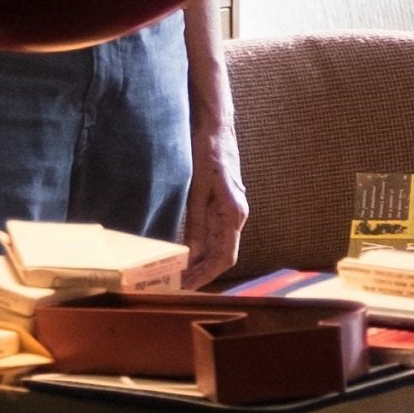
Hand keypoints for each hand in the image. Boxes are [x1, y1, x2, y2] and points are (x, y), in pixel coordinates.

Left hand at [180, 122, 248, 286]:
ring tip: (177, 274)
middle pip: (223, 256)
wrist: (216, 126)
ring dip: (200, 263)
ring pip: (219, 247)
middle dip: (201, 274)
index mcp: (234, 213)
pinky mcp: (223, 205)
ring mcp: (232, 211)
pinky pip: (215, 235)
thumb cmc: (207, 151)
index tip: (185, 286)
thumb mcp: (196, 188)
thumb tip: (190, 253)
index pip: (224, 257)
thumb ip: (196, 221)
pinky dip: (201, 249)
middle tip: (175, 286)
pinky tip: (185, 253)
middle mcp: (237, 215)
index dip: (204, 275)